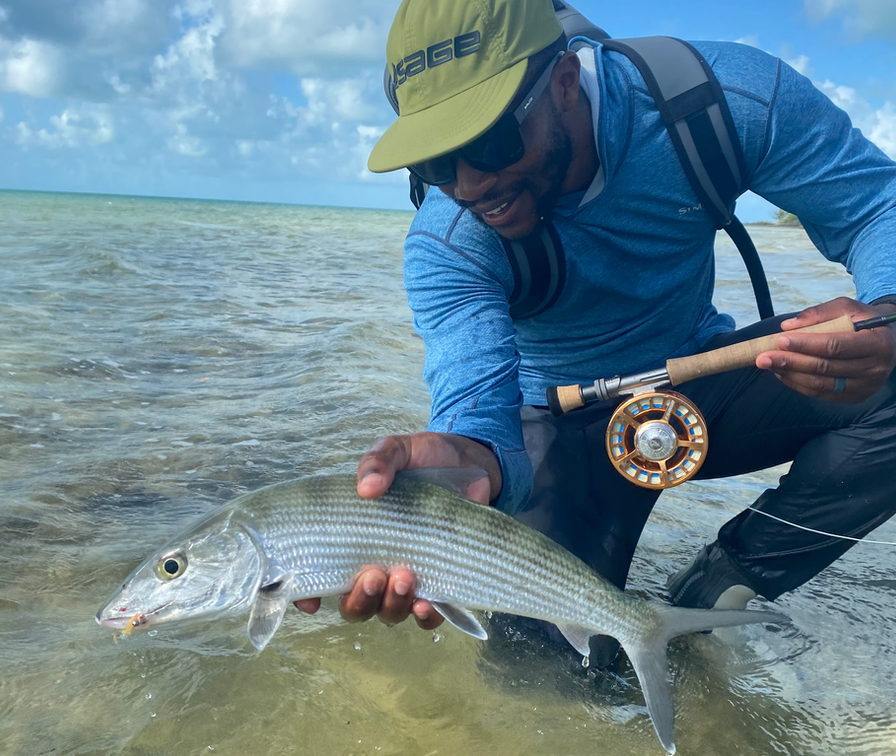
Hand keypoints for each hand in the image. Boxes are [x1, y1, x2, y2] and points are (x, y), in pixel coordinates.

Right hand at [294, 432, 501, 628]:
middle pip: (355, 605)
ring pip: (388, 612)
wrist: (470, 462)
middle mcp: (375, 565)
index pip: (321, 576)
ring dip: (391, 604)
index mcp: (354, 538)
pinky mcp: (442, 582)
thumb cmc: (424, 459)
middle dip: (359, 598)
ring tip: (403, 576)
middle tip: (372, 575)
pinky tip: (426, 602)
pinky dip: (424, 615)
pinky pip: (428, 615)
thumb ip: (378, 461)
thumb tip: (366, 488)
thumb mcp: (396, 450)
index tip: (311, 600)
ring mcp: (407, 577)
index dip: (308, 595)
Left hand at [756, 296, 895, 402]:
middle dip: (789, 362)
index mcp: (877, 343)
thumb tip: (787, 325)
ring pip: (821, 384)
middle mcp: (874, 368)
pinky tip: (782, 373)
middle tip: (762, 357)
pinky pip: (821, 394)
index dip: (806, 344)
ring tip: (768, 365)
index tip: (779, 340)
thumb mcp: (848, 307)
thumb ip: (819, 313)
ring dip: (790, 375)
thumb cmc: (863, 321)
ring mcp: (865, 386)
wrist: (890, 341)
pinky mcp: (855, 397)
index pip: (835, 346)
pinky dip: (798, 384)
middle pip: (824, 367)